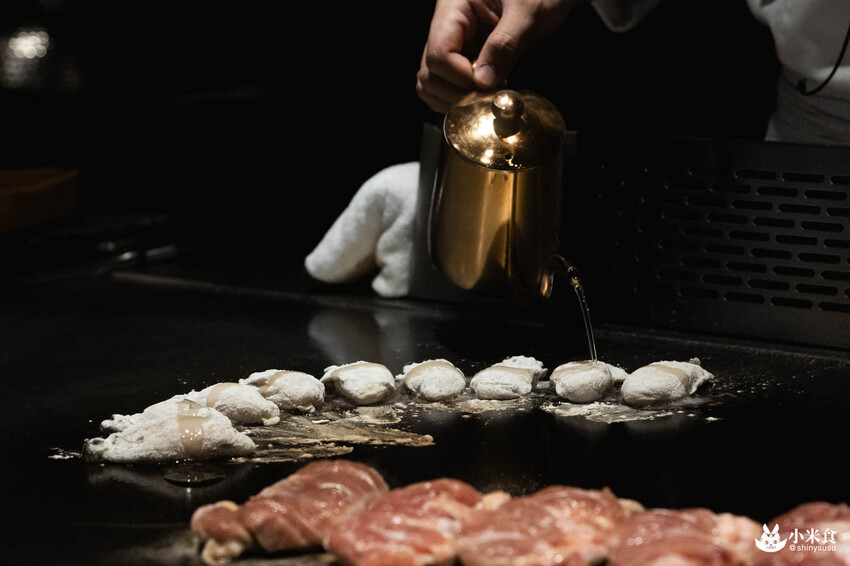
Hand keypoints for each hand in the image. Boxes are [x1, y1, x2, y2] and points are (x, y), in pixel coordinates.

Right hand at [416, 0, 577, 112]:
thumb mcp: (529, 12)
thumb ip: (505, 44)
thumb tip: (482, 81)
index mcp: (454, 5)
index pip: (440, 52)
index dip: (461, 77)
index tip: (489, 86)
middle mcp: (447, 24)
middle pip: (429, 71)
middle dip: (456, 93)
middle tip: (487, 99)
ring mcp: (454, 42)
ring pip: (432, 81)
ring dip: (452, 99)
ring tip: (484, 99)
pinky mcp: (465, 56)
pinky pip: (446, 84)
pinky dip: (457, 98)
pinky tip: (481, 97)